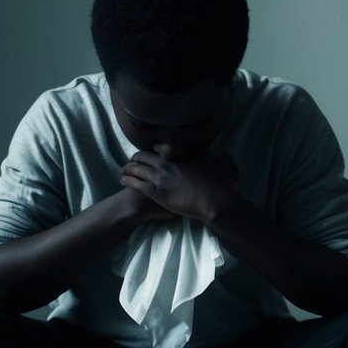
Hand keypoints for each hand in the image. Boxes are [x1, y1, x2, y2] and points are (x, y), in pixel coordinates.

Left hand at [119, 151, 238, 220]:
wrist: (213, 200)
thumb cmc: (218, 184)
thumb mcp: (220, 164)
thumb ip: (219, 158)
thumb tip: (226, 156)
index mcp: (180, 154)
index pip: (158, 147)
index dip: (151, 150)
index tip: (148, 153)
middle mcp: (167, 162)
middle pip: (144, 155)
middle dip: (135, 158)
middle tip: (131, 161)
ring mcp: (160, 176)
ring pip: (137, 168)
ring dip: (127, 168)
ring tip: (122, 169)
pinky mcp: (155, 191)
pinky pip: (136, 183)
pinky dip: (127, 180)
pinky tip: (122, 180)